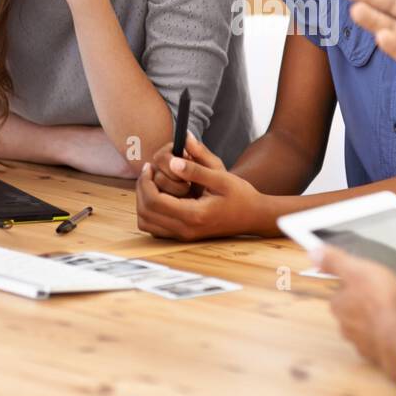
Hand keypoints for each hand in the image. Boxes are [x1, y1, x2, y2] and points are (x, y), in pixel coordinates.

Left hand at [135, 136, 265, 239]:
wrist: (253, 216)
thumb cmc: (240, 195)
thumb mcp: (221, 177)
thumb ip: (196, 168)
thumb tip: (173, 160)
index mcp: (193, 215)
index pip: (154, 201)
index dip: (146, 182)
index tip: (150, 166)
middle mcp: (185, 229)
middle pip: (145, 212)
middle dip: (142, 189)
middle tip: (149, 171)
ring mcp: (183, 235)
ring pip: (146, 222)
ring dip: (143, 201)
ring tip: (153, 182)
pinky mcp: (183, 235)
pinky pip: (155, 227)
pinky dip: (151, 211)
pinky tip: (161, 195)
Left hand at [314, 245, 395, 381]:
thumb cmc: (380, 302)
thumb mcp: (357, 271)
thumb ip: (335, 262)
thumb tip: (312, 253)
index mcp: (338, 305)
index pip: (341, 291)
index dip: (356, 282)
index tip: (370, 279)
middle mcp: (345, 326)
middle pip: (353, 309)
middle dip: (366, 302)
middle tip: (384, 293)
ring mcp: (361, 342)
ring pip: (367, 326)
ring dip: (377, 319)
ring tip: (394, 310)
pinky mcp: (377, 353)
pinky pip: (380, 340)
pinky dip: (387, 333)